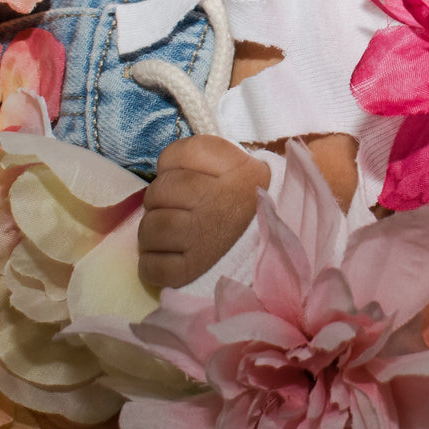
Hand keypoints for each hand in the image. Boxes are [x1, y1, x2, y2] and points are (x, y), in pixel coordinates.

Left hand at [138, 134, 267, 289]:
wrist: (279, 251)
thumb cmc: (249, 203)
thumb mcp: (239, 165)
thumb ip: (200, 156)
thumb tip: (161, 169)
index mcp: (235, 171)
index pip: (176, 155)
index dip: (171, 165)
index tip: (185, 177)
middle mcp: (219, 203)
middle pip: (157, 192)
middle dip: (159, 199)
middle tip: (176, 208)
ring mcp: (204, 240)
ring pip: (150, 230)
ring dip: (152, 233)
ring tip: (171, 234)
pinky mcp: (191, 273)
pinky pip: (152, 267)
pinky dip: (152, 264)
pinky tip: (168, 257)